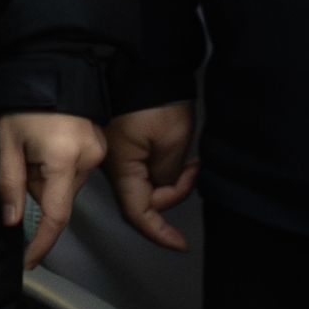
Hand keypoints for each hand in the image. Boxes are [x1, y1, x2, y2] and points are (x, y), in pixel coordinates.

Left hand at [0, 112, 103, 269]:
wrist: (50, 67)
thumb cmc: (22, 105)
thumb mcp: (6, 143)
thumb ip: (9, 184)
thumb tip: (12, 222)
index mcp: (63, 160)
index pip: (55, 215)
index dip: (42, 242)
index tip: (29, 260)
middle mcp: (87, 159)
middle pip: (60, 198)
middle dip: (38, 190)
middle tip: (21, 160)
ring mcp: (98, 151)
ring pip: (67, 185)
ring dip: (48, 178)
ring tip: (34, 146)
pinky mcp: (100, 145)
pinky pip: (76, 170)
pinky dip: (59, 167)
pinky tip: (48, 144)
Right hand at [108, 102, 200, 250]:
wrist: (144, 64)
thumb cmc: (155, 100)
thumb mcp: (172, 141)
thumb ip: (168, 174)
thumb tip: (166, 183)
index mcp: (121, 167)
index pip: (138, 213)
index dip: (159, 232)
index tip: (181, 244)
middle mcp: (114, 165)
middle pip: (143, 200)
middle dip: (172, 195)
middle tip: (194, 171)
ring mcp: (118, 154)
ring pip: (146, 184)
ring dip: (171, 181)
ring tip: (191, 160)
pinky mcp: (125, 143)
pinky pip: (144, 169)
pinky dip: (165, 169)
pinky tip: (180, 156)